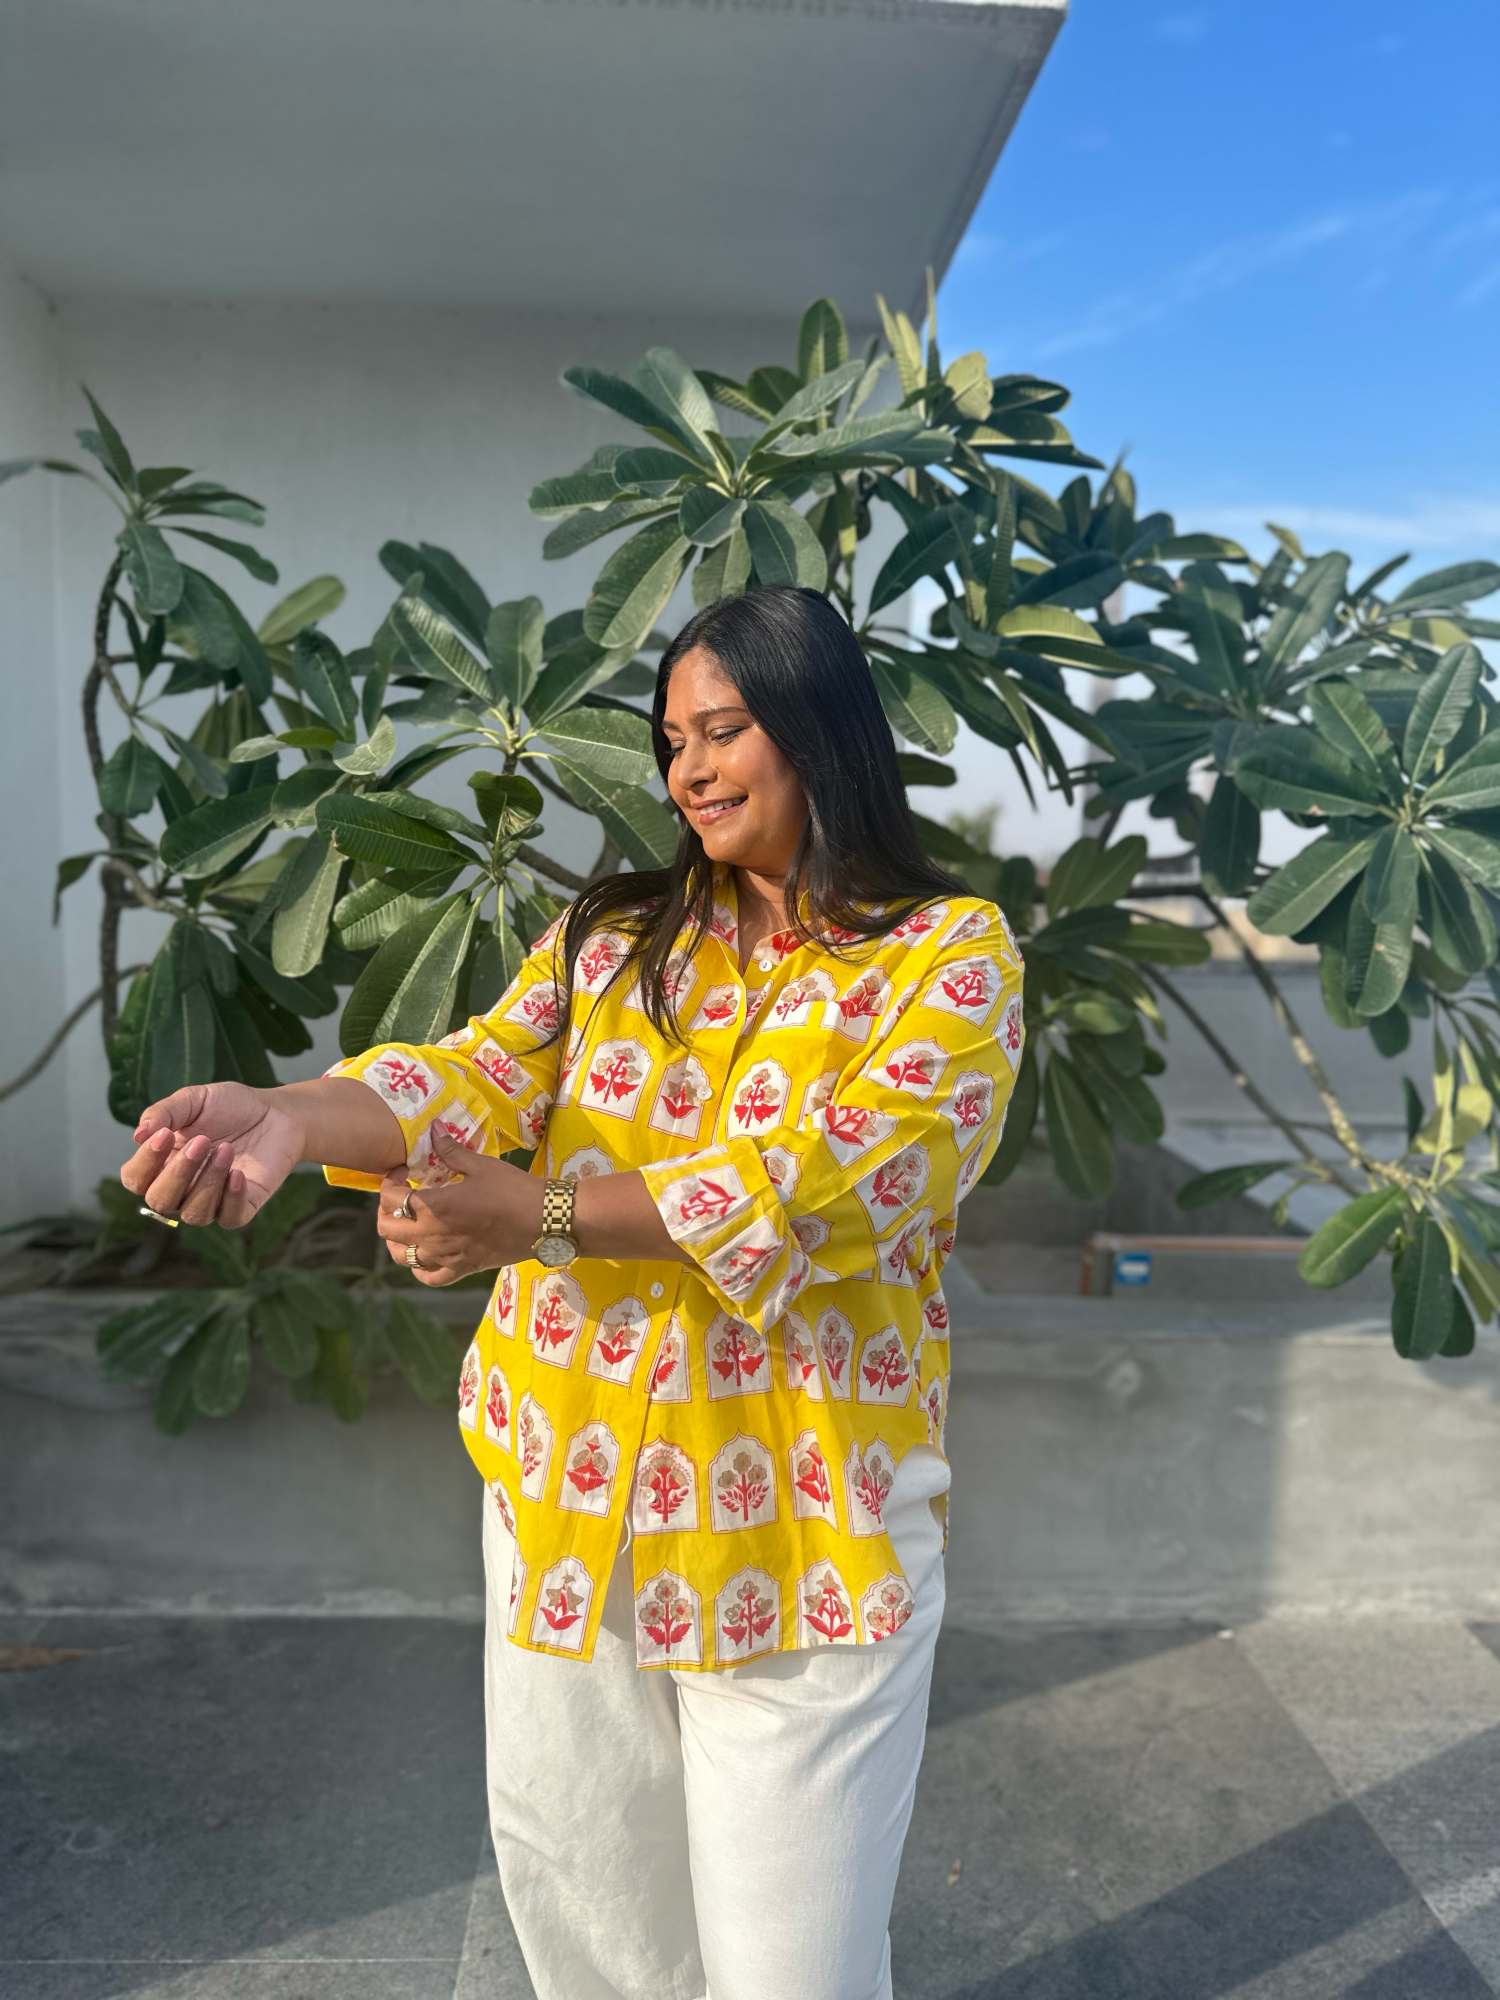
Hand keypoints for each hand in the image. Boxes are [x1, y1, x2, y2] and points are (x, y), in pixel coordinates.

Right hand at [121, 1083, 303, 1228]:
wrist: (276, 1112)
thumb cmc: (231, 1106)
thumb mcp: (194, 1100)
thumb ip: (164, 1112)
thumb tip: (138, 1135)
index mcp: (163, 1162)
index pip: (135, 1179)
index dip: (144, 1162)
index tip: (165, 1134)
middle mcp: (183, 1187)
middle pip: (160, 1201)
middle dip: (177, 1173)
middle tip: (202, 1141)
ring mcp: (212, 1200)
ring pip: (194, 1214)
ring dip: (207, 1182)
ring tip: (226, 1149)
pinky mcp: (243, 1205)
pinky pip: (230, 1219)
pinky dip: (232, 1199)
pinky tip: (238, 1174)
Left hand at [378, 1129, 543, 1285]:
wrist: (544, 1220)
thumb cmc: (512, 1189)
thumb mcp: (480, 1165)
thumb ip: (451, 1150)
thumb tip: (434, 1128)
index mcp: (434, 1207)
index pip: (392, 1197)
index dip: (390, 1181)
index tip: (403, 1171)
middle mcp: (432, 1235)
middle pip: (387, 1228)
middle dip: (386, 1208)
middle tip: (402, 1195)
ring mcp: (446, 1256)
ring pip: (401, 1256)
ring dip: (396, 1239)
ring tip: (407, 1224)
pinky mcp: (462, 1269)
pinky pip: (429, 1278)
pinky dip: (420, 1269)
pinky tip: (425, 1255)